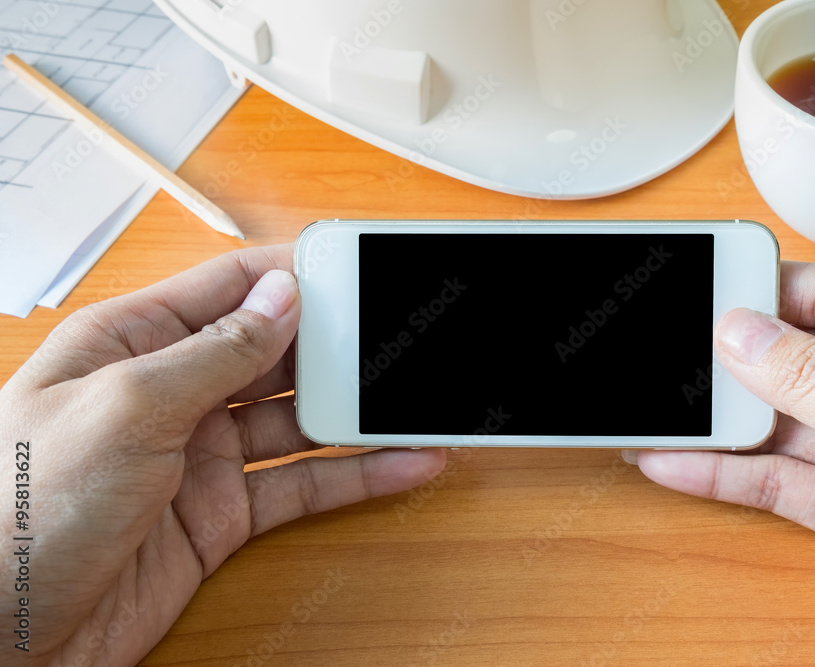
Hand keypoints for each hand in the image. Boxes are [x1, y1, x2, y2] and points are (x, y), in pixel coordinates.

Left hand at [0, 245, 446, 665]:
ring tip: (412, 398)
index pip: (230, 286)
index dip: (294, 275)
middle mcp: (171, 392)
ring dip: (355, 411)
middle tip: (397, 337)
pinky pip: (302, 484)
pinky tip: (399, 463)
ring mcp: (200, 455)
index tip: (357, 267)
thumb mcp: (125, 408)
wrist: (1, 636)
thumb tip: (283, 298)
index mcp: (132, 343)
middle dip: (336, 343)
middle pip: (273, 351)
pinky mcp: (223, 514)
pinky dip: (354, 476)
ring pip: (298, 419)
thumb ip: (212, 352)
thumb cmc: (20, 511)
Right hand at [627, 262, 814, 665]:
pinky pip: (782, 486)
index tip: (707, 284)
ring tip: (656, 410)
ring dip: (719, 422)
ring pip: (784, 426)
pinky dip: (727, 478)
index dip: (773, 290)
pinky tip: (677, 463)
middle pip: (803, 360)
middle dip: (734, 358)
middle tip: (664, 353)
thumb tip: (746, 334)